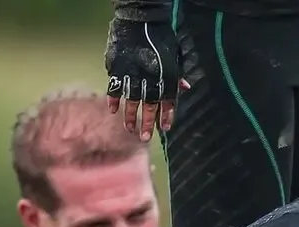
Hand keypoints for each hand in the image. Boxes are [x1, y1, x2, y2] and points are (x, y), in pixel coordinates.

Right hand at [104, 16, 189, 141]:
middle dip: (147, 122)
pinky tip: (113, 110)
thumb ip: (177, 73)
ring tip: (129, 129)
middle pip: (148, 104)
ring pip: (130, 99)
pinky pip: (114, 86)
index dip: (167, 115)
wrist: (140, 16)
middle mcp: (149, 75)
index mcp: (165, 75)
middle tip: (145, 138)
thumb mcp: (174, 55)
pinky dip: (113, 99)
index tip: (165, 128)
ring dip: (130, 115)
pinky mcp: (116, 64)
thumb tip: (186, 88)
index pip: (168, 100)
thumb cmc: (160, 37)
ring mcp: (131, 70)